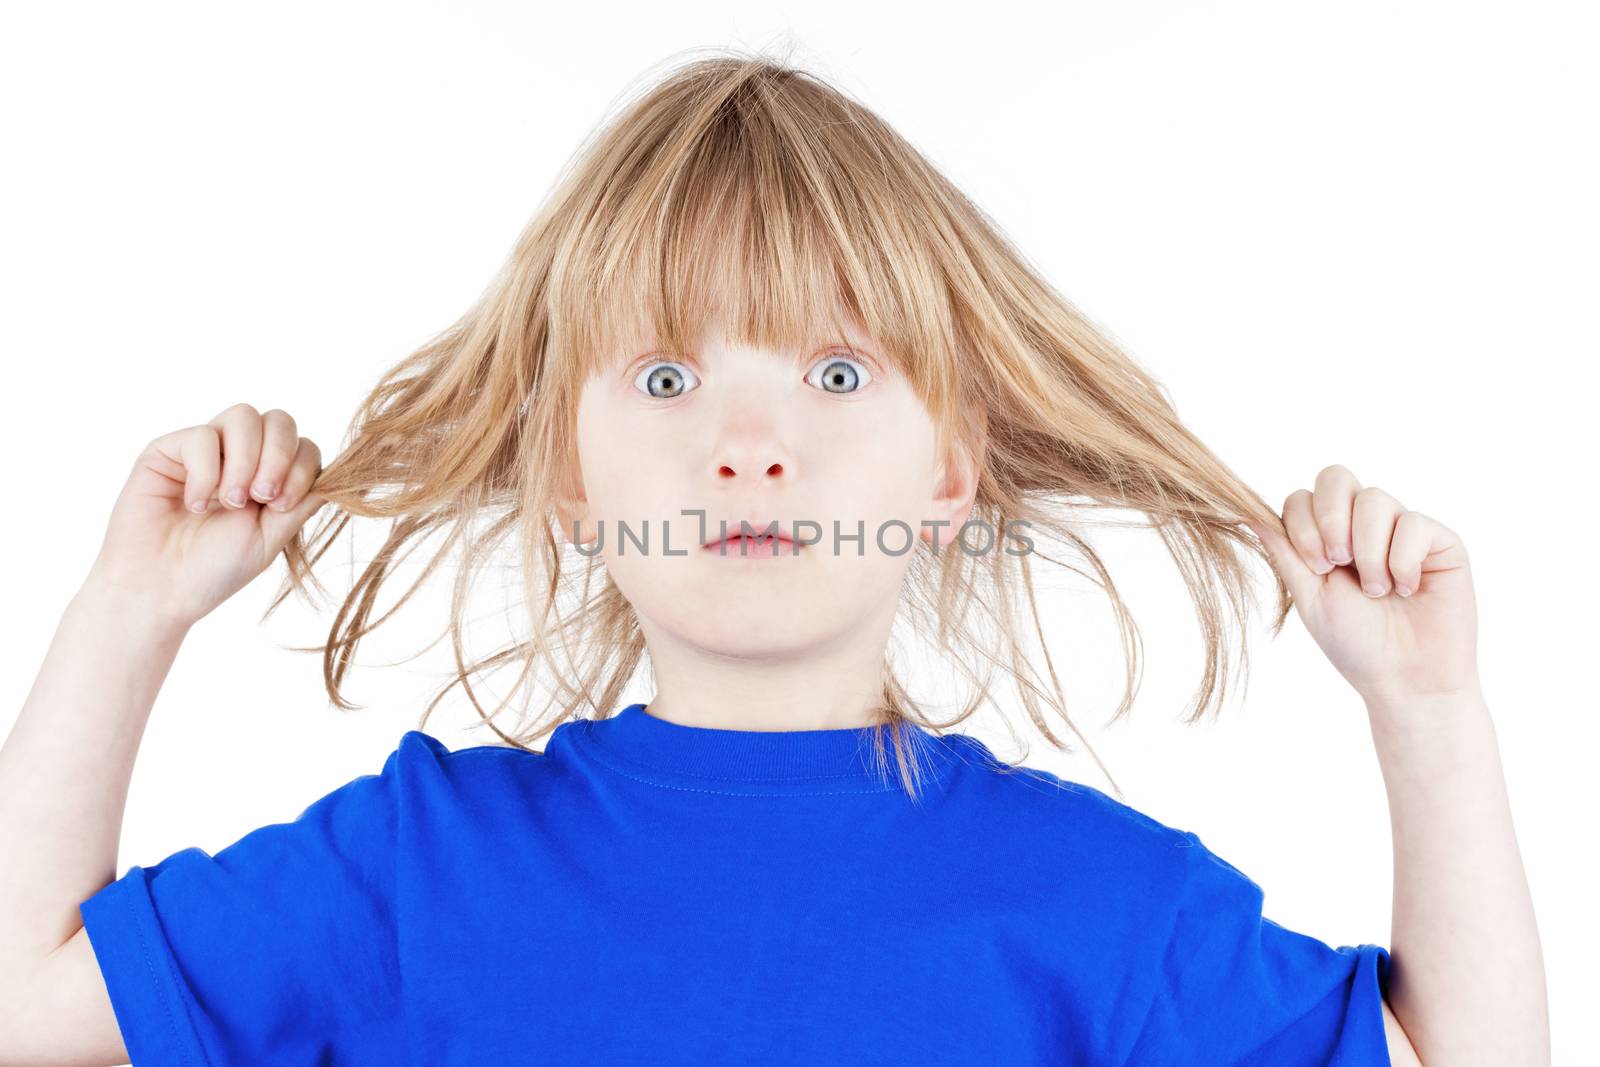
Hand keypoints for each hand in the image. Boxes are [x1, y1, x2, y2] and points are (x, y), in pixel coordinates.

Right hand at [84, 403, 327, 629]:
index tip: (284, 505)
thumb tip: (344, 477)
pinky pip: (200, 436)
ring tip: (230, 502)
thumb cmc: (214, 568)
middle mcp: (239, 456)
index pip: (303, 445)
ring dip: (244, 461)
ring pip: (242, 416)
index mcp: (270, 476)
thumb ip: (303, 501)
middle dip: (278, 456)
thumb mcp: (272, 536)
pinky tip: (195, 505)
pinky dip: (205, 472)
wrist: (160, 590)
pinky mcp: (167, 450)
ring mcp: (204, 450)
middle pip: (278, 420)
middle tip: (262, 497)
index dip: (301, 467)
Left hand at [1246, 464, 1479, 708]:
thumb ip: (1284, 552)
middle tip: (1337, 562)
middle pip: (1336, 477)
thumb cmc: (1357, 643)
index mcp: (1327, 537)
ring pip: (1375, 499)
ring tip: (1376, 591)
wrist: (1407, 680)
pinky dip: (1404, 561)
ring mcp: (1402, 529)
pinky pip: (1415, 524)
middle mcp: (1364, 526)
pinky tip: (1408, 590)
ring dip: (1369, 551)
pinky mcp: (1440, 541)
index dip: (1303, 523)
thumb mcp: (1310, 596)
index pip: (1303, 497)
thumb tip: (1245, 512)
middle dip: (1331, 518)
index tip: (1315, 566)